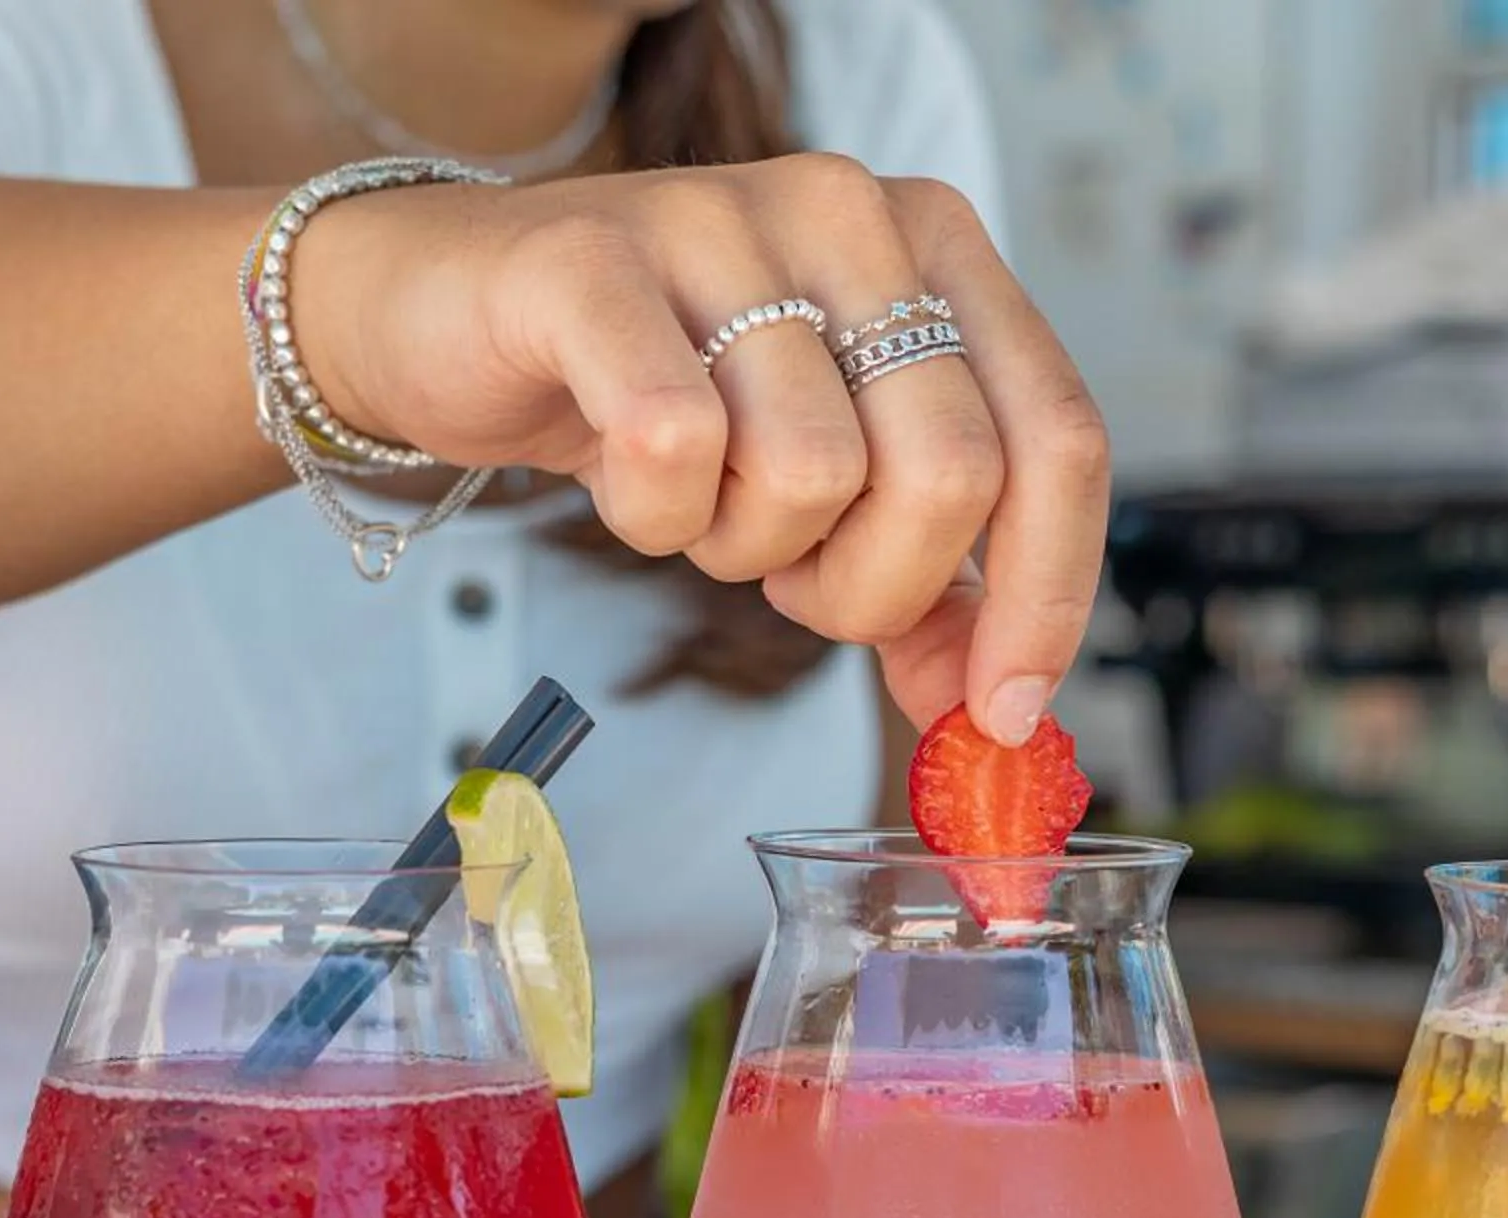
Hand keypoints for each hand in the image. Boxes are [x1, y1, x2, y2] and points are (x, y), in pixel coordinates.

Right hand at [298, 158, 1110, 744]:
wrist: (449, 313)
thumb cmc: (654, 395)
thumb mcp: (820, 490)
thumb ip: (926, 588)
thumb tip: (1003, 713)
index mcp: (940, 251)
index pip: (1059, 437)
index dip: (1045, 594)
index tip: (1006, 710)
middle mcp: (853, 213)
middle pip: (949, 473)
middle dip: (871, 588)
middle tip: (793, 580)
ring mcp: (724, 220)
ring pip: (811, 472)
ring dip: (746, 548)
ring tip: (696, 503)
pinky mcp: (593, 261)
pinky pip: (676, 448)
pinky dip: (655, 515)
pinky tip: (628, 483)